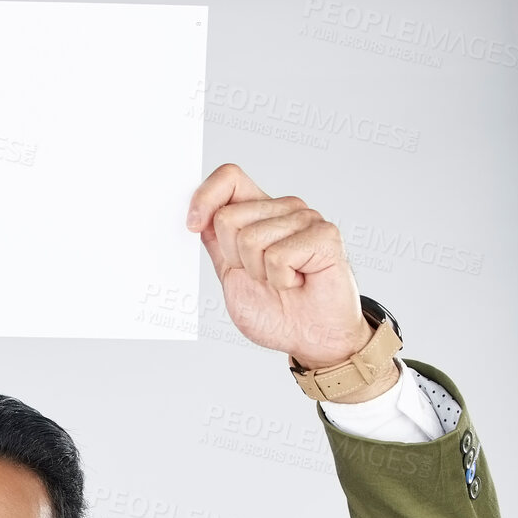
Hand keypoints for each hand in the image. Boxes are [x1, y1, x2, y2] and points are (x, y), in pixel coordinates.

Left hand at [187, 162, 373, 369]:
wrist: (311, 338)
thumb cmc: (276, 311)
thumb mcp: (231, 276)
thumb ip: (217, 244)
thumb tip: (196, 216)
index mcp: (259, 213)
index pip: (229, 178)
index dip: (205, 197)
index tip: (192, 224)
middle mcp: (283, 209)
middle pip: (229, 217)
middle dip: (234, 259)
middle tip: (261, 277)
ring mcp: (306, 219)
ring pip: (251, 239)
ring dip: (260, 274)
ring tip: (282, 281)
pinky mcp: (324, 235)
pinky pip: (278, 256)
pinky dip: (282, 281)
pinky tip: (298, 283)